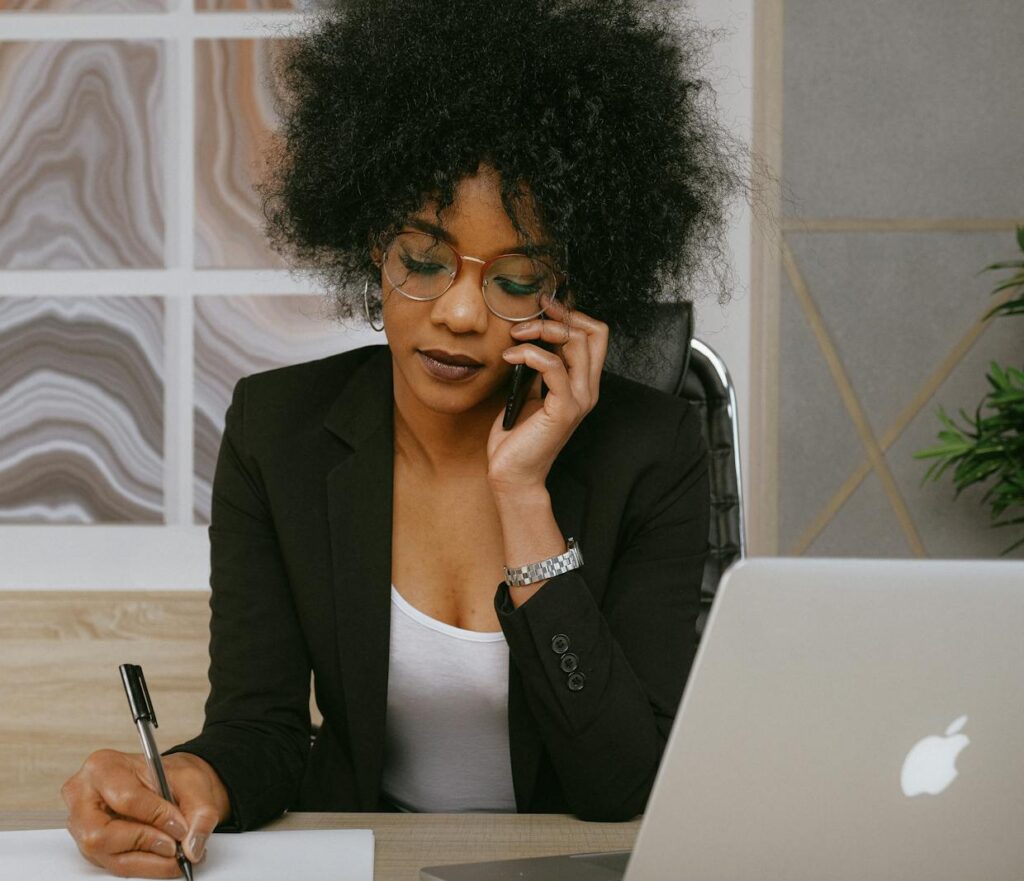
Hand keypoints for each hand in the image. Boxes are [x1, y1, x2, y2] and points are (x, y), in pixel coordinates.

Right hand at [62, 749, 230, 877]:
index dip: (157, 817)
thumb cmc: (172, 776)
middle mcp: (83, 797)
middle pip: (102, 834)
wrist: (169, 784)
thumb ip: (200, 812)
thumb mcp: (194, 782)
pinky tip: (162, 857)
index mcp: (103, 767)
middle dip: (145, 843)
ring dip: (147, 861)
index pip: (126, 798)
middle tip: (175, 846)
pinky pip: (114, 865)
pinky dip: (143, 865)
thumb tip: (192, 845)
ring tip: (174, 853)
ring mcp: (82, 825)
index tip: (181, 827)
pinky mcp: (91, 847)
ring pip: (107, 855)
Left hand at [487, 296, 608, 492]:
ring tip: (515, 335)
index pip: (595, 334)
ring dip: (542, 331)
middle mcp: (587, 389)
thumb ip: (538, 369)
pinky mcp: (564, 410)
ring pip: (576, 343)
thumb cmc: (517, 437)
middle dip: (558, 315)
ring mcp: (579, 399)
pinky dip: (529, 353)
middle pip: (593, 332)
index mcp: (582, 383)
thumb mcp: (528, 392)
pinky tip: (509, 357)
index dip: (571, 314)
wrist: (513, 474)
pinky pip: (553, 367)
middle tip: (527, 317)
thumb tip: (529, 339)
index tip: (542, 308)